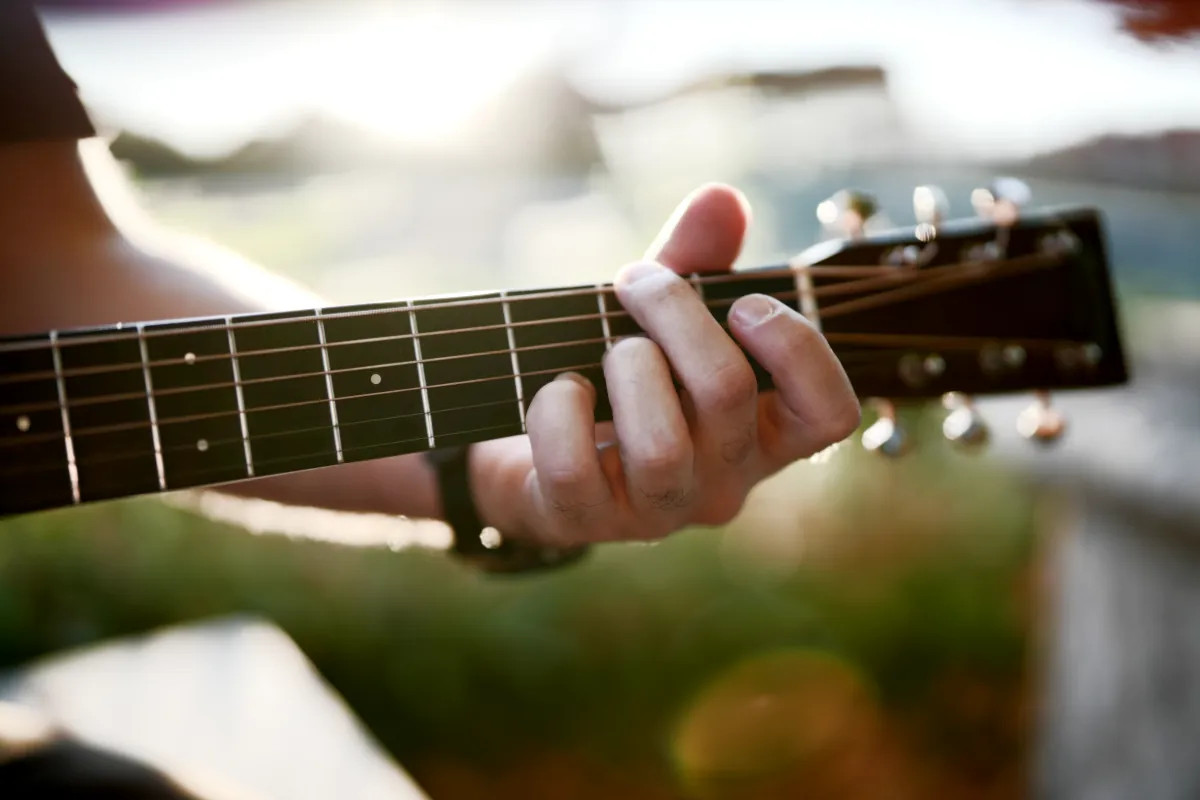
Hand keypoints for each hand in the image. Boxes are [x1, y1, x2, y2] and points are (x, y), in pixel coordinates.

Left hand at [470, 184, 859, 543]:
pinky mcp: (581, 521)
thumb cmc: (614, 379)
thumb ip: (696, 261)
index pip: (829, 414)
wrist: (527, 451)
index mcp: (760, 432)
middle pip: (728, 394)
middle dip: (676, 314)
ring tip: (606, 348)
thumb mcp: (658, 316)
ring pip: (661, 448)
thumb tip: (721, 199)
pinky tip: (558, 388)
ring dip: (626, 368)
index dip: (799, 349)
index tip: (743, 303)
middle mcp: (721, 481)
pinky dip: (558, 409)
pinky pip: (573, 466)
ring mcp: (654, 510)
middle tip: (637, 282)